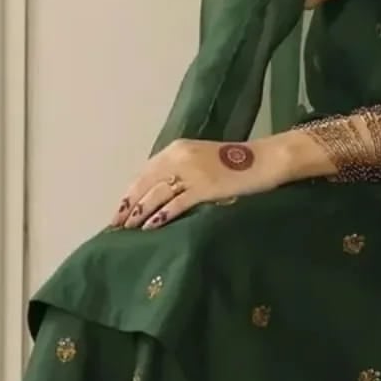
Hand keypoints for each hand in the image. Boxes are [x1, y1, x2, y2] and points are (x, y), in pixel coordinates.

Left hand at [110, 135, 298, 230]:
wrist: (264, 160)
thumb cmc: (234, 163)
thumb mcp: (200, 159)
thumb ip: (178, 171)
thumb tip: (156, 195)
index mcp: (176, 149)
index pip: (144, 174)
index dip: (129, 194)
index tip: (118, 212)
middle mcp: (179, 157)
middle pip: (144, 184)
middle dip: (129, 207)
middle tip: (116, 227)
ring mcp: (191, 172)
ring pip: (156, 194)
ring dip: (140, 213)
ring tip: (129, 230)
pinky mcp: (204, 187)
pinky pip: (176, 203)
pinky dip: (161, 215)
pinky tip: (152, 227)